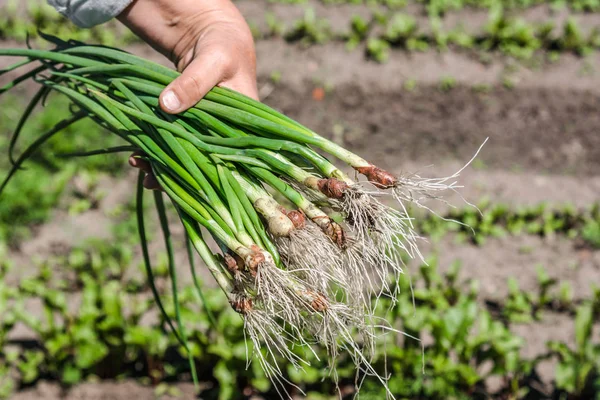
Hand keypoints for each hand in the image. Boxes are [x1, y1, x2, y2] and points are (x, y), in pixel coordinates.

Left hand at [118, 0, 257, 187]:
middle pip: (205, 165)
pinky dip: (158, 151)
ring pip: (188, 157)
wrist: (214, 37)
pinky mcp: (192, 127)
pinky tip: (139, 156)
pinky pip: (177, 144)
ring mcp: (209, 133)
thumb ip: (193, 82)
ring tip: (138, 165)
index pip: (231, 160)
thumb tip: (166, 106)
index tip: (182, 180)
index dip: (208, 174)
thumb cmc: (223, 47)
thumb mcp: (213, 60)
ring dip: (164, 165)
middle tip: (150, 177)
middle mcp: (229, 135)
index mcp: (245, 126)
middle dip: (179, 175)